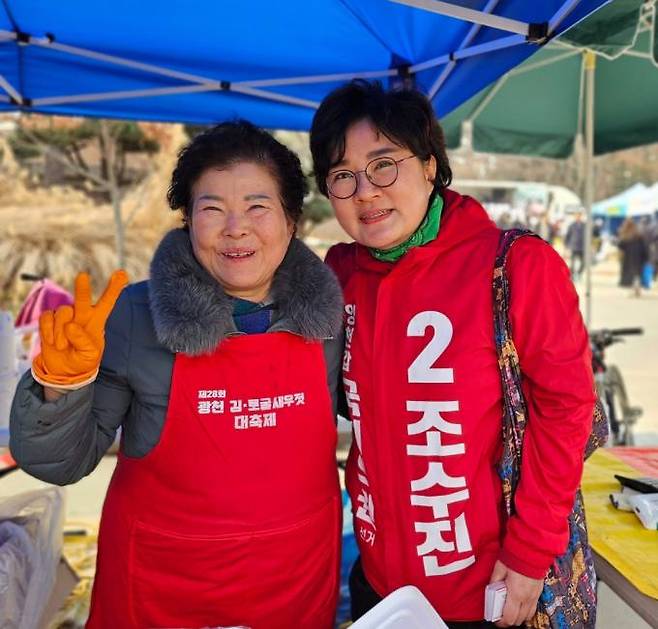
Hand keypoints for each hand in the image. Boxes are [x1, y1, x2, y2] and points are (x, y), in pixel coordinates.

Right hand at [32, 271, 128, 387]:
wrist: (63, 370)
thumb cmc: (83, 360)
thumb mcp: (90, 355)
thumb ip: (84, 341)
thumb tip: (71, 326)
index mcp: (97, 321)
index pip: (107, 302)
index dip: (114, 288)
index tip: (122, 273)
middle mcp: (82, 314)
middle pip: (82, 298)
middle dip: (83, 288)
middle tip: (83, 276)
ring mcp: (65, 316)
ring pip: (62, 312)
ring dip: (60, 331)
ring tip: (62, 346)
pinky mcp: (49, 319)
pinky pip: (47, 318)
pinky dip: (48, 331)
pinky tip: (52, 342)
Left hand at [489, 560, 543, 626]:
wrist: (532, 550)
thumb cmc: (516, 557)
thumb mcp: (499, 568)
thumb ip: (495, 580)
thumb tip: (491, 589)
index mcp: (516, 593)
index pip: (509, 617)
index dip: (501, 622)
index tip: (496, 619)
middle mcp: (527, 598)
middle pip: (518, 620)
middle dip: (509, 620)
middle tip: (501, 614)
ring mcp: (534, 596)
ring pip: (527, 616)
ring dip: (518, 616)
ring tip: (510, 609)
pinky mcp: (539, 592)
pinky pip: (533, 608)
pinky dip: (526, 610)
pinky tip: (519, 603)